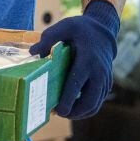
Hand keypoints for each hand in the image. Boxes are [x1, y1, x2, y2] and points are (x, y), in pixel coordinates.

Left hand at [30, 0, 119, 119]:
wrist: (103, 32)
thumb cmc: (79, 30)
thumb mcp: (64, 26)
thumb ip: (48, 38)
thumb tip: (33, 52)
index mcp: (87, 59)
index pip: (77, 83)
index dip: (68, 99)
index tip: (58, 111)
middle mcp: (99, 72)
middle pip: (89, 100)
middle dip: (75, 112)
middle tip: (58, 114)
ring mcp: (105, 80)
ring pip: (95, 104)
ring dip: (80, 113)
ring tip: (63, 113)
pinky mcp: (106, 84)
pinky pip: (98, 101)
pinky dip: (86, 108)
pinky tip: (73, 109)